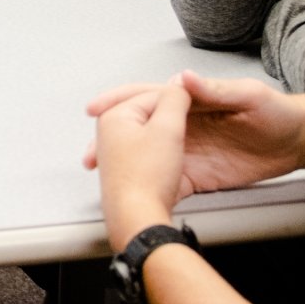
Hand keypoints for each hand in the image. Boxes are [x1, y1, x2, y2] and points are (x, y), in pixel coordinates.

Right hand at [87, 71, 304, 197]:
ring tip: (105, 179)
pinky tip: (136, 196)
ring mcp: (190, 151)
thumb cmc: (277, 112)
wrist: (299, 142)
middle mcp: (185, 126)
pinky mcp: (200, 175)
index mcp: (192, 101)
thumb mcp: (248, 95)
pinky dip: (151, 189)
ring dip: (125, 167)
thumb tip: (181, 78)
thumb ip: (215, 90)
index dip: (120, 102)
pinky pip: (169, 182)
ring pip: (148, 158)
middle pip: (139, 130)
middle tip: (91, 155)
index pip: (148, 97)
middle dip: (111, 141)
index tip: (97, 109)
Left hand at [91, 83, 190, 244]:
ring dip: (166, 134)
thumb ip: (174, 100)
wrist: (138, 219)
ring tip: (181, 140)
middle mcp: (110, 133)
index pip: (152, 94)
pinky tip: (172, 162)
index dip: (178, 99)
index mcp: (115, 116)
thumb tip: (179, 84)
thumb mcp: (168, 128)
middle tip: (188, 118)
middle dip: (169, 115)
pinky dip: (162, 153)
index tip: (195, 105)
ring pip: (150, 134)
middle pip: (149, 114)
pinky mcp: (128, 173)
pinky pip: (149, 154)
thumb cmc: (146, 178)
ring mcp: (117, 154)